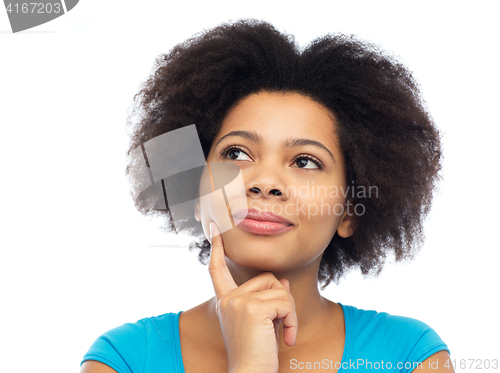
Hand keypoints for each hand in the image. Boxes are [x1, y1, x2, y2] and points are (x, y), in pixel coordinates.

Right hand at [208, 221, 297, 372]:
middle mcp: (228, 299)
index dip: (217, 249)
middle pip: (268, 278)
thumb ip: (269, 298)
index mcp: (226, 301)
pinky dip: (293, 321)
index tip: (215, 228)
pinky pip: (285, 302)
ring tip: (284, 333)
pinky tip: (286, 339)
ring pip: (280, 289)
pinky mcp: (252, 308)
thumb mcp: (264, 321)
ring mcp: (238, 302)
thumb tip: (283, 280)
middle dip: (283, 299)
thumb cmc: (258, 353)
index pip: (218, 270)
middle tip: (282, 325)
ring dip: (290, 313)